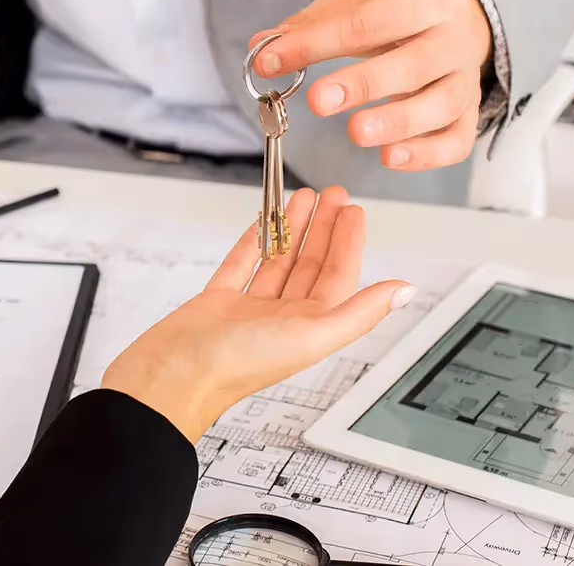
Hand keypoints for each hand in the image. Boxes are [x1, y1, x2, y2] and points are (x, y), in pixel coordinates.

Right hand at [101, 187, 414, 442]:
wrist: (169, 377)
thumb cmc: (234, 368)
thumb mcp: (309, 336)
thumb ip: (359, 313)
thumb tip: (404, 291)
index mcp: (308, 330)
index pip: (339, 278)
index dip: (349, 243)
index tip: (354, 212)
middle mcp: (281, 320)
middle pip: (311, 266)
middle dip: (324, 229)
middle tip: (334, 195)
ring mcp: (247, 311)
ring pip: (278, 261)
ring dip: (292, 229)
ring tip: (303, 197)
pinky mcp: (215, 302)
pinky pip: (240, 264)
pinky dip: (253, 241)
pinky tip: (262, 222)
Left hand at [251, 0, 491, 171]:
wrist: (464, 10)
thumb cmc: (401, 6)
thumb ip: (310, 26)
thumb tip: (260, 49)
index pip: (369, 20)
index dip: (317, 43)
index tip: (271, 61)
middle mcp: (455, 38)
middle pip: (414, 64)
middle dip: (363, 84)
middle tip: (319, 101)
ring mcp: (466, 78)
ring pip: (442, 105)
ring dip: (397, 122)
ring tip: (356, 133)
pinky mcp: (469, 113)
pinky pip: (457, 140)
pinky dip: (426, 154)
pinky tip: (390, 157)